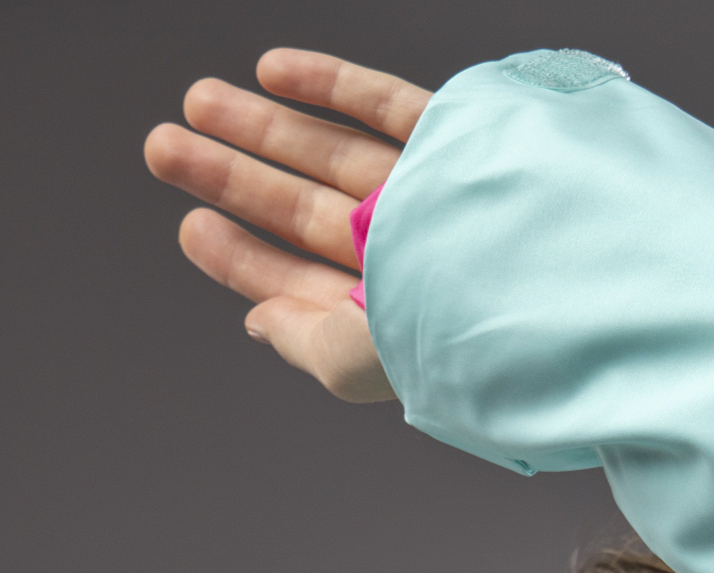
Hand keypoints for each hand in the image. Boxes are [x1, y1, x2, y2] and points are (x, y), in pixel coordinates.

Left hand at [143, 51, 430, 401]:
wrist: (551, 276)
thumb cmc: (460, 332)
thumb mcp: (356, 360)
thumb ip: (304, 342)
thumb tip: (257, 322)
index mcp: (389, 313)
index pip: (301, 282)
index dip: (242, 256)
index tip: (192, 227)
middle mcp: (407, 253)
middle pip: (301, 209)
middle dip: (230, 178)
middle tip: (162, 148)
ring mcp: (429, 192)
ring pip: (328, 151)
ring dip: (260, 125)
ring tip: (196, 100)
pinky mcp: (453, 138)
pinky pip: (382, 102)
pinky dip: (328, 85)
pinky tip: (273, 71)